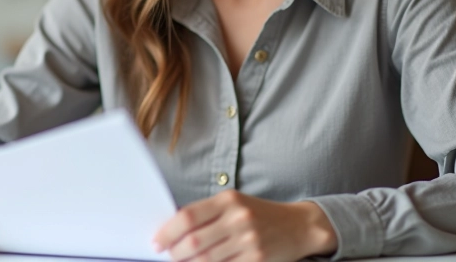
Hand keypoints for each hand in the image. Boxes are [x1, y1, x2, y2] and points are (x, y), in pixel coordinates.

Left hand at [152, 190, 336, 261]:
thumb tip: (172, 230)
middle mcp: (238, 218)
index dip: (167, 232)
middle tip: (168, 256)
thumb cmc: (259, 214)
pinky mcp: (256, 259)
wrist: (298, 226)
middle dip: (175, 253)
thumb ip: (207, 214)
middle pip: (194, 242)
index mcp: (229, 200)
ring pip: (206, 260)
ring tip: (183, 261)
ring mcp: (248, 240)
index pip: (188, 216)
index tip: (156, 242)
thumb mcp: (234, 204)